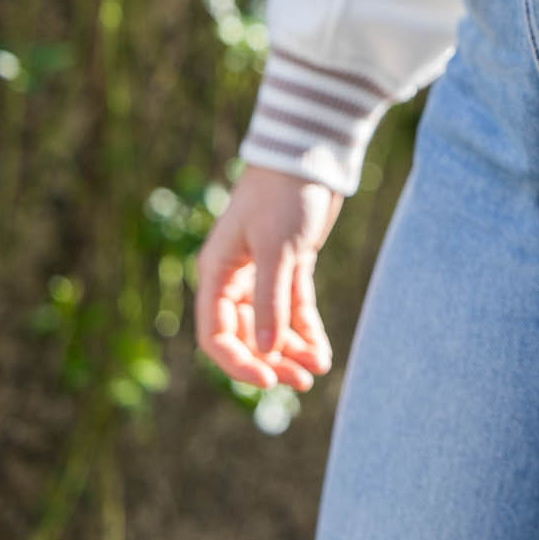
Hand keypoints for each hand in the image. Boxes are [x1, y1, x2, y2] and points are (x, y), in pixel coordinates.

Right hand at [195, 165, 342, 390]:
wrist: (310, 157)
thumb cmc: (284, 195)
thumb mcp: (277, 248)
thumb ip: (270, 300)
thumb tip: (263, 350)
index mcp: (217, 272)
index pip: (216, 334)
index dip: (238, 362)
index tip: (267, 378)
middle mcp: (235, 278)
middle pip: (247, 335)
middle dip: (273, 361)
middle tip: (301, 382)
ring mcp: (263, 274)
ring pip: (273, 326)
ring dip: (292, 351)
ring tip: (317, 371)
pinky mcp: (291, 267)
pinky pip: (295, 310)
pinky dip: (308, 331)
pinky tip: (322, 353)